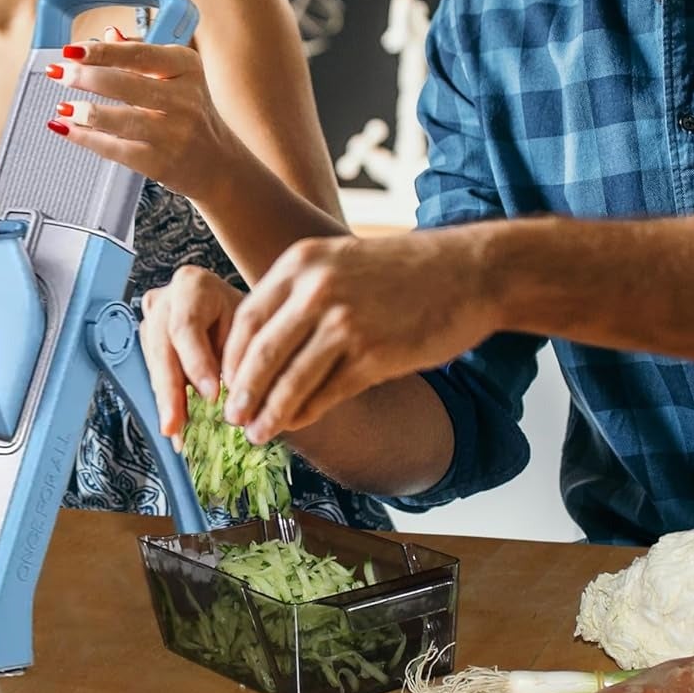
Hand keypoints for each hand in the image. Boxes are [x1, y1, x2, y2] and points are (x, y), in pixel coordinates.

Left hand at [45, 28, 237, 203]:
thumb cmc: (189, 113)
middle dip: (86, 77)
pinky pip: (115, 149)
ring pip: (121, 120)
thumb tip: (107, 35)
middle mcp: (184, 99)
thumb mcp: (176, 76)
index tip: (72, 50)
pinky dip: (86, 138)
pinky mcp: (159, 162)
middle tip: (58, 72)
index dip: (101, 52)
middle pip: (126, 84)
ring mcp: (173, 133)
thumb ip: (141, 55)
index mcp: (186, 67)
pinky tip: (67, 128)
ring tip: (62, 106)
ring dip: (86, 112)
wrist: (216, 163)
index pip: (139, 54)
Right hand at [139, 267, 244, 441]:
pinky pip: (155, 375)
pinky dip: (168, 403)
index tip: (211, 395)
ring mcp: (150, 322)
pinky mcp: (148, 344)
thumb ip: (235, 354)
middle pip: (162, 349)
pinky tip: (176, 428)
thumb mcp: (249, 329)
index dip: (196, 363)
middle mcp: (164, 299)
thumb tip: (222, 395)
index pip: (186, 326)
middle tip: (177, 426)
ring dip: (166, 402)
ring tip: (177, 434)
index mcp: (192, 285)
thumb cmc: (248, 319)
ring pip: (154, 365)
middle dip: (170, 392)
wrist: (241, 313)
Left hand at [219, 228, 497, 444]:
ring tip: (257, 433)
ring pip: (290, 380)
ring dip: (269, 413)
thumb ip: (300, 292)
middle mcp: (317, 289)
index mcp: (302, 263)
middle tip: (230, 419)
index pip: (248, 318)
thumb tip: (261, 340)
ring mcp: (345, 323)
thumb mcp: (340, 260)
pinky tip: (297, 424)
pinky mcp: (374, 354)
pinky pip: (328, 393)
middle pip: (261, 353)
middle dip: (242, 393)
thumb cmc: (404, 271)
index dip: (231, 358)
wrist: (469, 271)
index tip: (224, 383)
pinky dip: (306, 413)